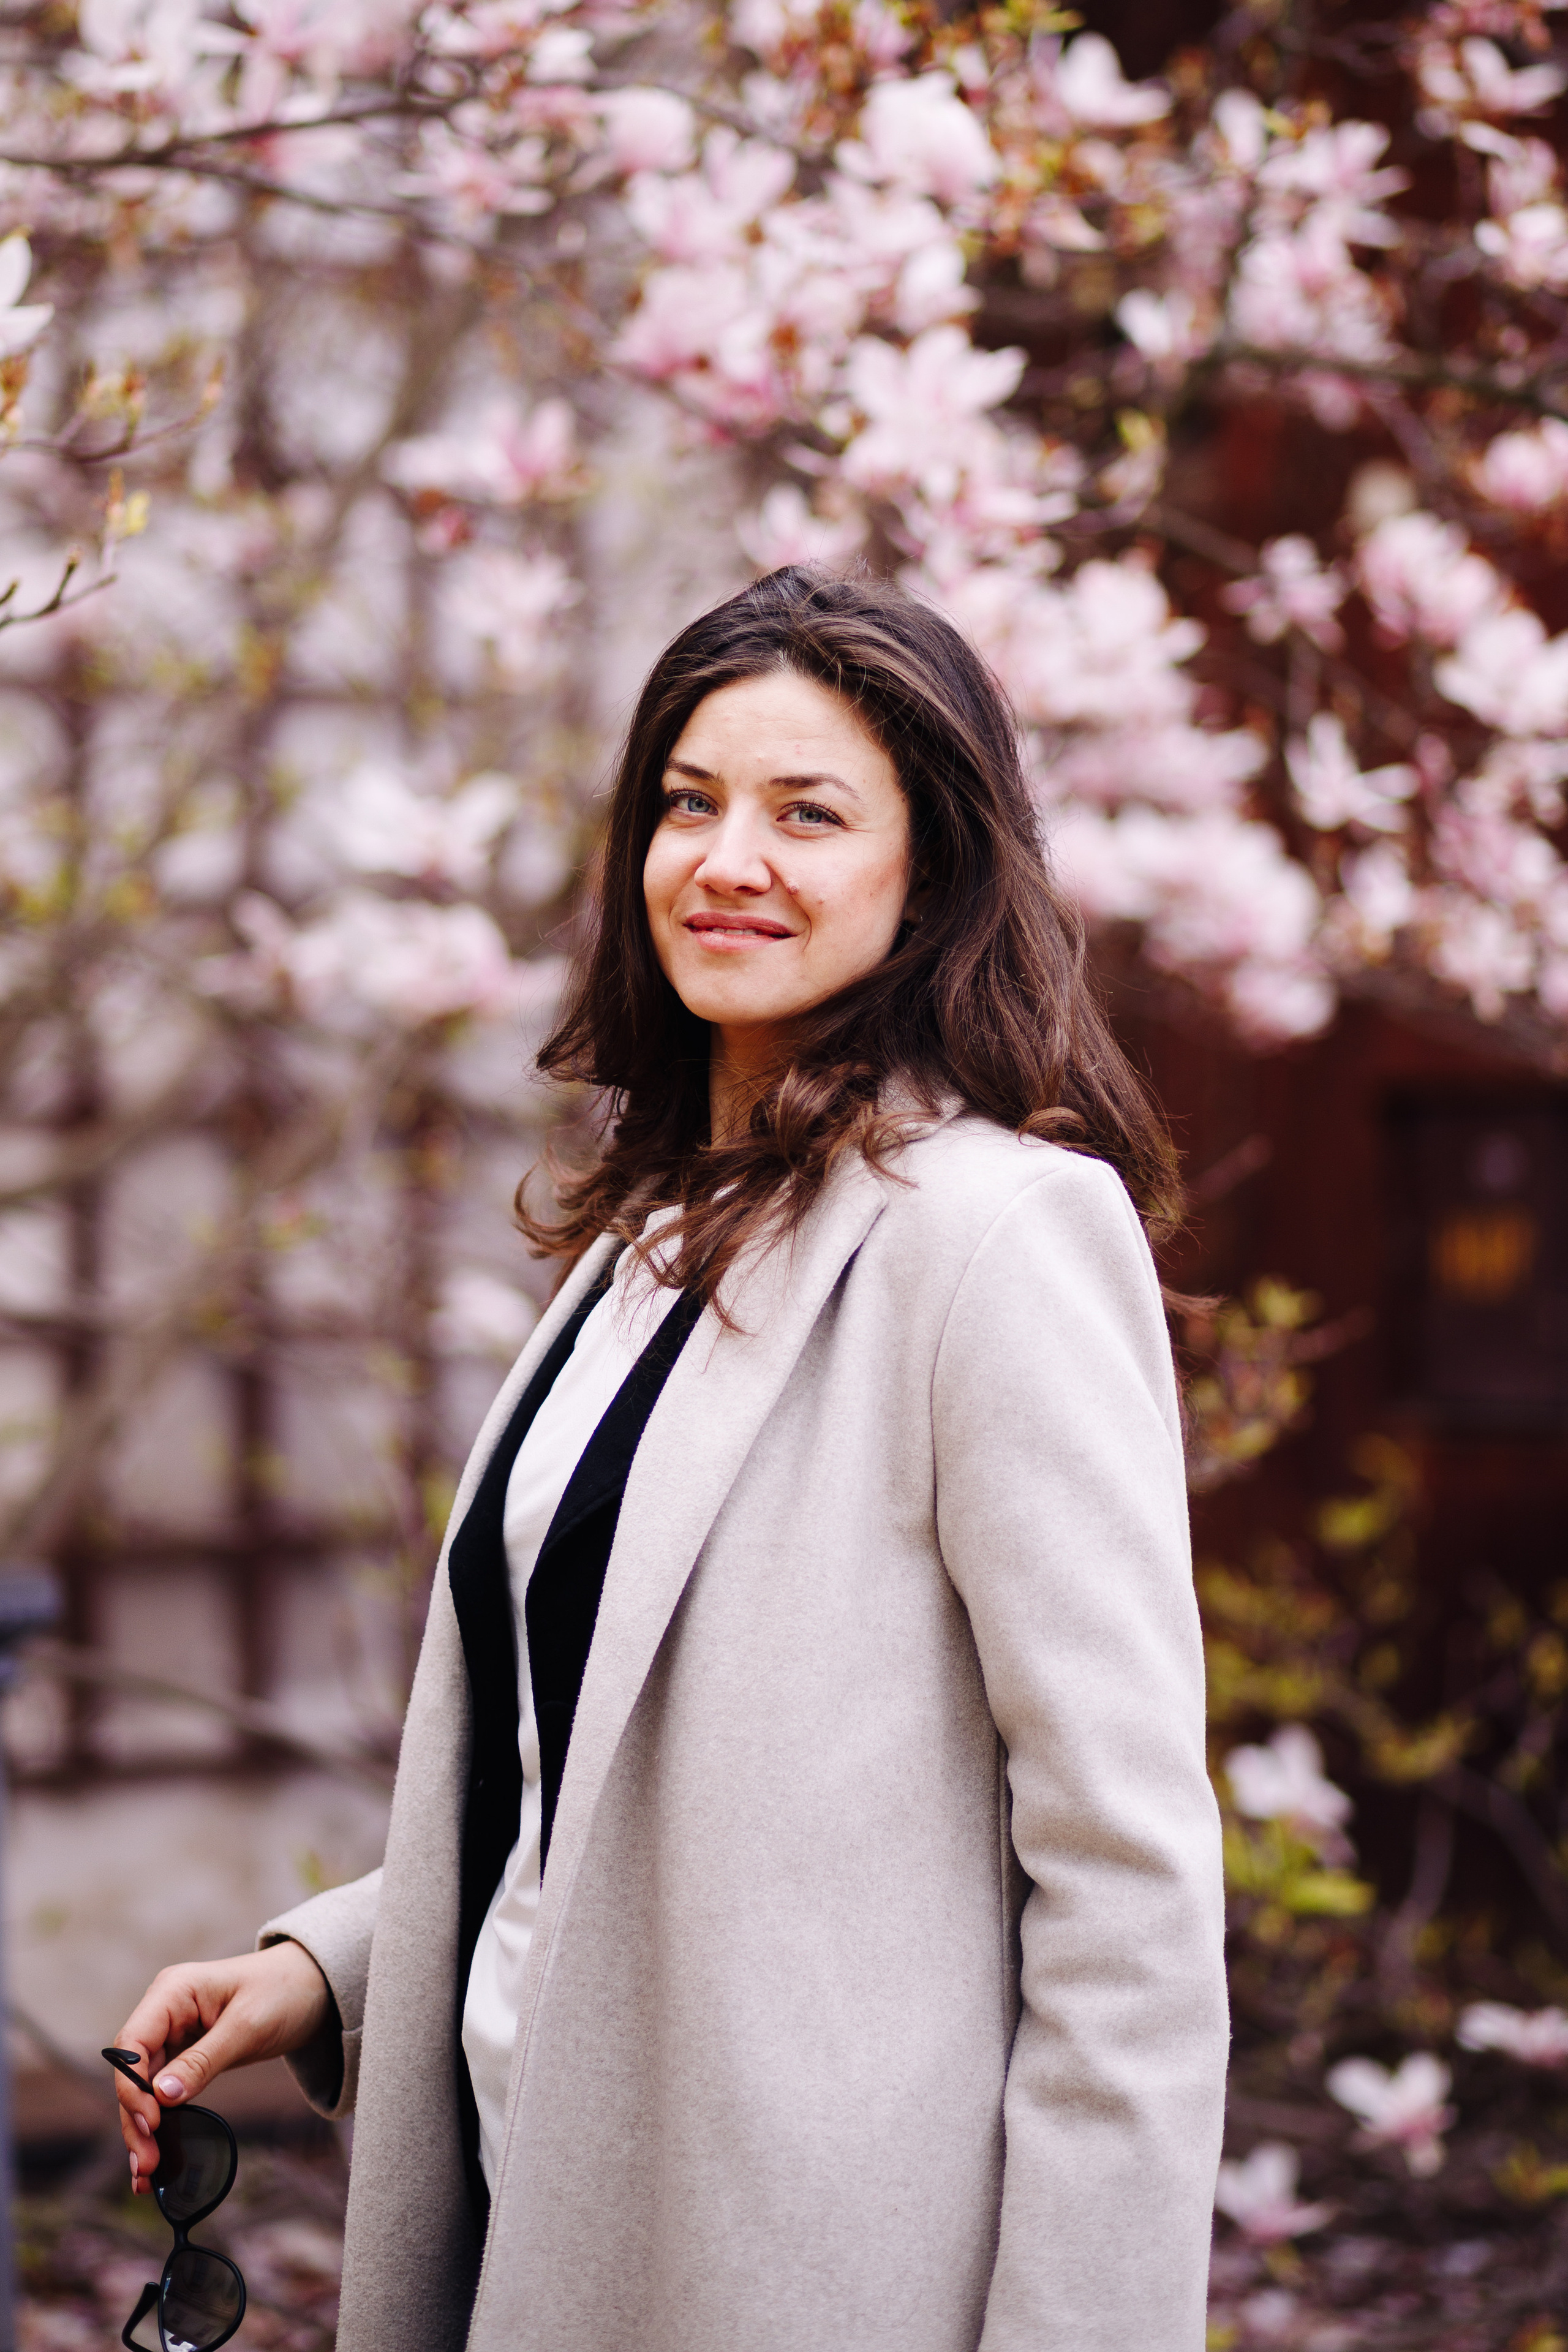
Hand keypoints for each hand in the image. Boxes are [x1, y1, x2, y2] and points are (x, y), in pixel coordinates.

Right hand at [112, 1942, 332, 2194]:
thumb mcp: (248, 2026)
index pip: (133, 2043)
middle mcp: (165, 2011)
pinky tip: (156, 2153)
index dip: (132, 2086)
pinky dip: (159, 2121)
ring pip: (144, 2087)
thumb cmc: (284, 1991)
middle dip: (135, 2118)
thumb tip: (161, 2097)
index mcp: (173, 1991)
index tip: (150, 2124)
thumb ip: (203, 2060)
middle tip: (146, 2164)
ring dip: (142, 2128)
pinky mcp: (186, 2054)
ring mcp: (174, 2034)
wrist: (315, 1986)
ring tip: (145, 2173)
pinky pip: (164, 2091)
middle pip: (133, 2071)